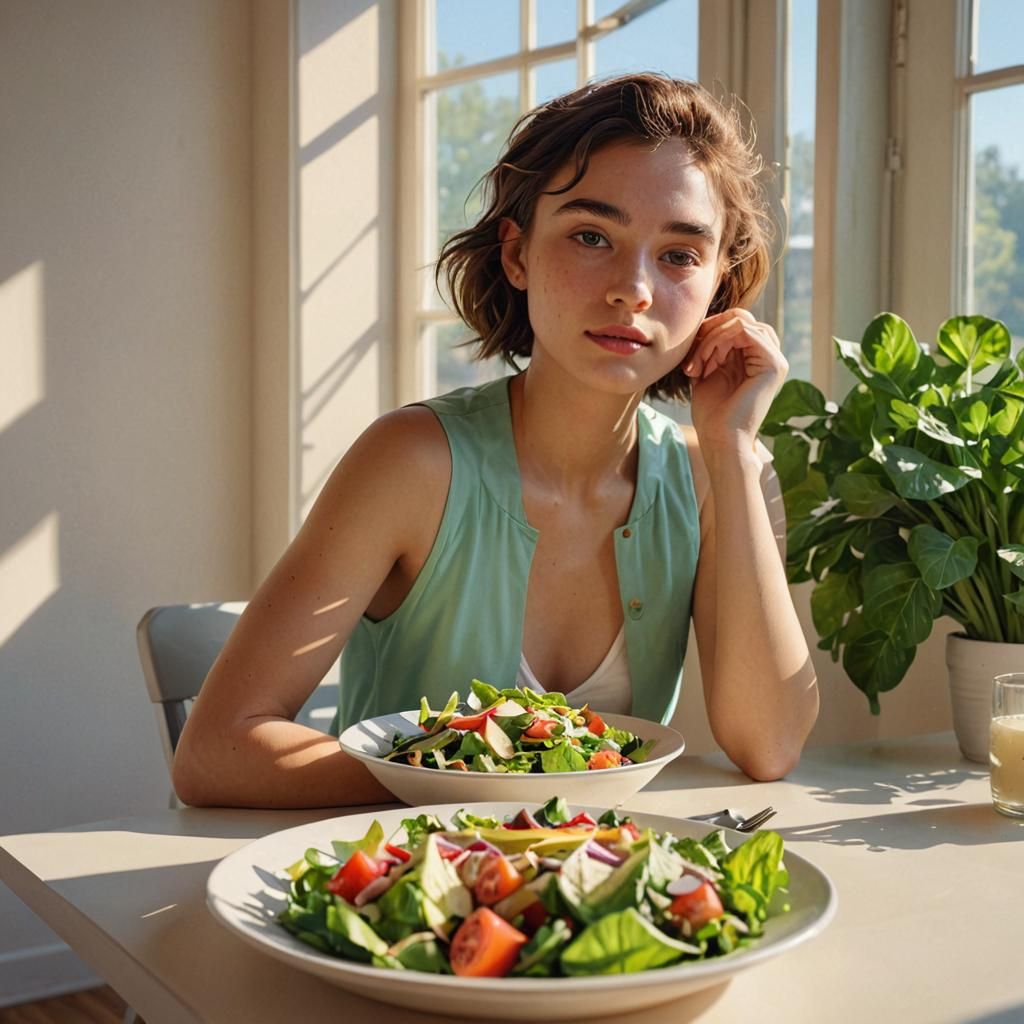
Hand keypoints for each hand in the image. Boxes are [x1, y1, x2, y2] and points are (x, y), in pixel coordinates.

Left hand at [684, 308, 786, 457]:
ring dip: (711, 339)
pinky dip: (719, 341)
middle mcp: (769, 356)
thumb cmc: (712, 414)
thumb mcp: (708, 372)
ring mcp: (775, 359)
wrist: (720, 440)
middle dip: (709, 332)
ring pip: (741, 322)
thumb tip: (705, 323)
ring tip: (697, 366)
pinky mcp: (774, 363)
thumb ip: (711, 348)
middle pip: (740, 318)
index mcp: (756, 359)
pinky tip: (707, 363)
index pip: (735, 324)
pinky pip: (744, 330)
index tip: (688, 356)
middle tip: (691, 360)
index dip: (708, 331)